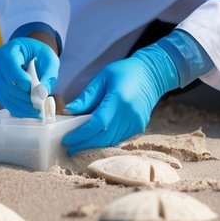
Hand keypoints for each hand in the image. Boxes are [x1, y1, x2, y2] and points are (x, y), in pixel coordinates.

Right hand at [0, 36, 58, 117]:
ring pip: (3, 95)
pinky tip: (28, 111)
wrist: (29, 53)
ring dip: (20, 106)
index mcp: (8, 51)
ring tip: (36, 111)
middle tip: (39, 106)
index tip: (36, 89)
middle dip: (23, 98)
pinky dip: (16, 108)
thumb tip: (42, 93)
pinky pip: (3, 100)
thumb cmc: (38, 54)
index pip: (10, 66)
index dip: (21, 80)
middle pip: (5, 84)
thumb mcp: (49, 59)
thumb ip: (48, 74)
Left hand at [62, 43, 178, 154]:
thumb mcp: (102, 78)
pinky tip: (94, 140)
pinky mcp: (139, 126)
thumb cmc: (124, 72)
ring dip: (93, 145)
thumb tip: (69, 111)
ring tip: (77, 146)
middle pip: (104, 136)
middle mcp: (129, 114)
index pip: (98, 123)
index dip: (81, 134)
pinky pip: (119, 138)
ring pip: (111, 140)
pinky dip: (105, 140)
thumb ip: (87, 96)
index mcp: (119, 98)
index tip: (67, 140)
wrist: (152, 74)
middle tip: (68, 148)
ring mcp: (136, 122)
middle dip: (84, 144)